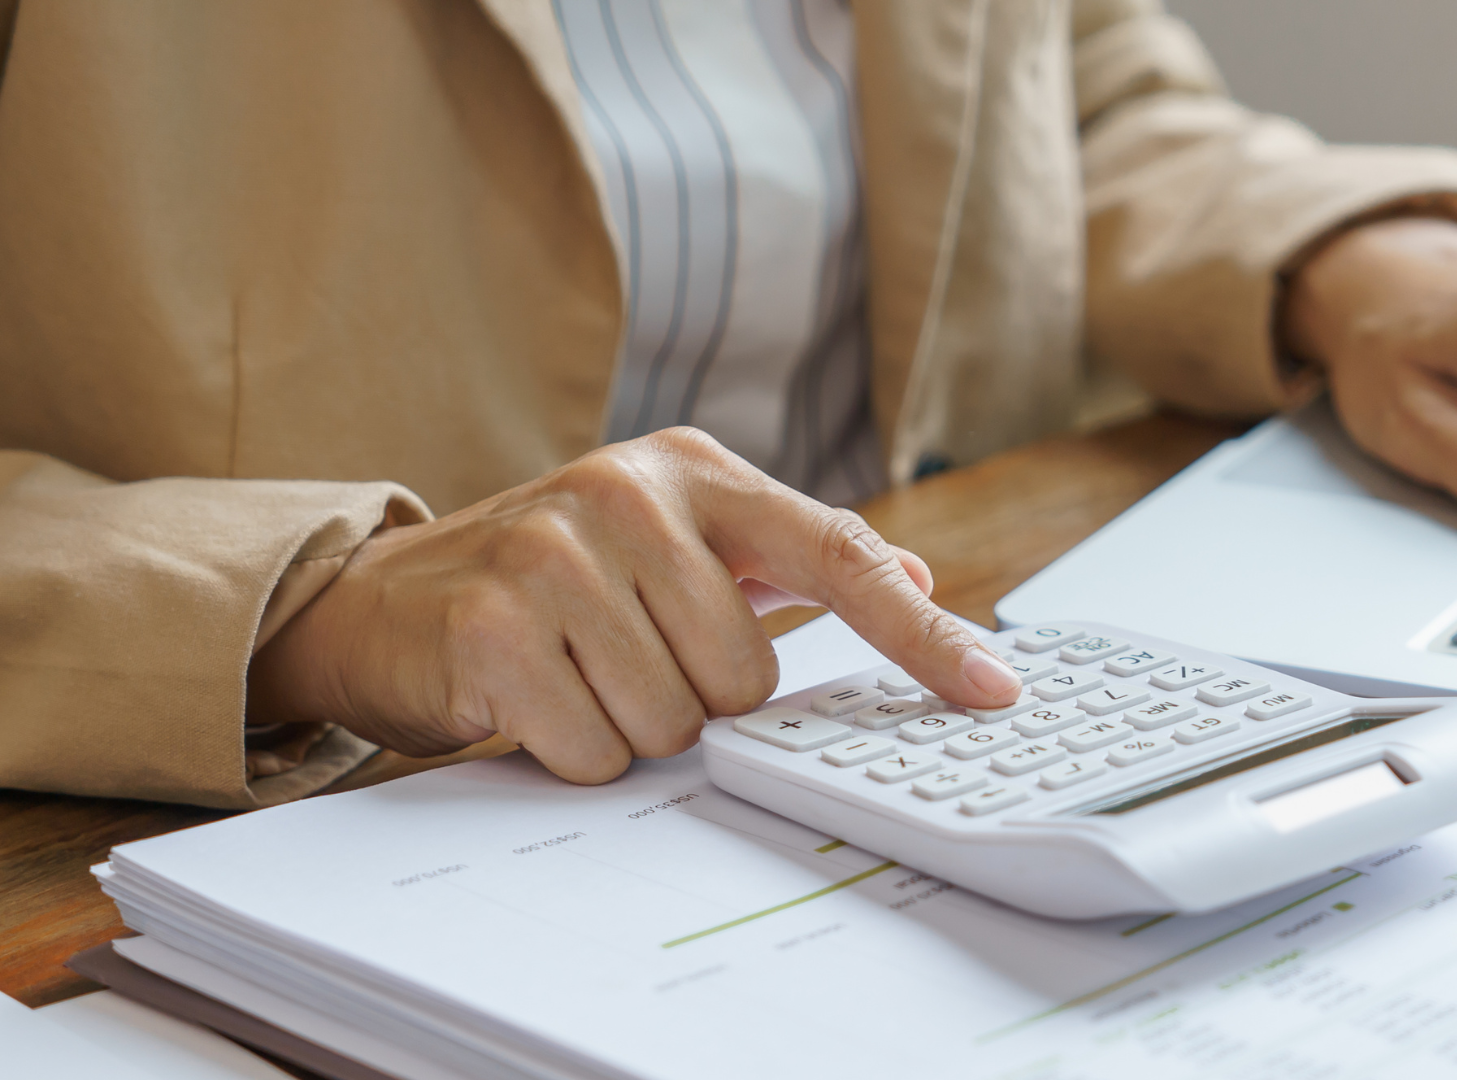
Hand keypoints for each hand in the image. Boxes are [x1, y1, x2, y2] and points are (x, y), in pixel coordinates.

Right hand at [248, 429, 1023, 782]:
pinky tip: (529, 699)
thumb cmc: (551, 580)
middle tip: (623, 661)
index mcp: (694, 471)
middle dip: (693, 699)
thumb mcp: (672, 545)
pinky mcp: (496, 623)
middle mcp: (629, 493)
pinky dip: (570, 750)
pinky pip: (595, 749)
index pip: (838, 553)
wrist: (383, 600)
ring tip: (573, 674)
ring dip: (627, 727)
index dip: (921, 633)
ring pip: (674, 721)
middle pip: (746, 677)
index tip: (995, 689)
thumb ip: (788, 561)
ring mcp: (557, 552)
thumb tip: (913, 578)